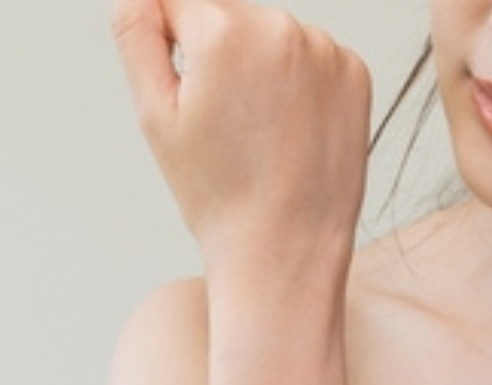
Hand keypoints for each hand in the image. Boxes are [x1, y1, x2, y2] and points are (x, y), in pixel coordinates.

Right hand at [112, 0, 370, 270]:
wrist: (287, 253)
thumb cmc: (220, 198)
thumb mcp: (155, 114)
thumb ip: (136, 31)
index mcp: (223, 30)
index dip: (171, 39)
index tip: (188, 87)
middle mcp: (280, 26)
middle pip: (227, 12)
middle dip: (217, 52)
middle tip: (226, 124)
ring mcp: (326, 50)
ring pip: (272, 34)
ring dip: (260, 66)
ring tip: (261, 135)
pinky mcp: (355, 75)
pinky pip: (313, 58)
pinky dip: (300, 84)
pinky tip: (293, 133)